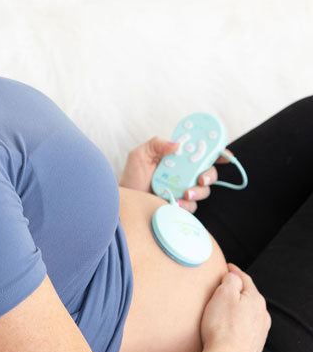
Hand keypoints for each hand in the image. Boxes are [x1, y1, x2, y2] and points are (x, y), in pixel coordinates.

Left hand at [119, 136, 233, 212]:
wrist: (126, 200)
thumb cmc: (133, 176)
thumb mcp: (140, 155)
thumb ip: (156, 144)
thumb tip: (177, 144)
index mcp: (177, 158)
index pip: (200, 152)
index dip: (216, 151)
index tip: (224, 154)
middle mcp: (184, 173)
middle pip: (208, 171)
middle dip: (210, 174)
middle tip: (201, 179)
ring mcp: (185, 190)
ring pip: (204, 190)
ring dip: (198, 191)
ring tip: (185, 194)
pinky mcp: (182, 206)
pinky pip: (193, 206)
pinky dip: (187, 205)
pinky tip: (176, 204)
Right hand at [200, 263, 270, 351]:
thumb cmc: (223, 328)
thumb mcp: (224, 294)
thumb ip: (231, 280)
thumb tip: (234, 275)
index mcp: (256, 299)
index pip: (244, 278)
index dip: (234, 270)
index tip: (227, 266)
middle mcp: (262, 315)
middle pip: (248, 294)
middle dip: (236, 288)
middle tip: (222, 284)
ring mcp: (260, 330)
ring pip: (248, 310)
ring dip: (238, 305)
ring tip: (224, 304)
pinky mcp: (254, 342)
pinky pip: (246, 324)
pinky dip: (238, 319)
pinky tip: (229, 322)